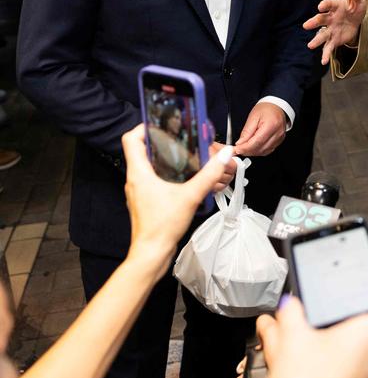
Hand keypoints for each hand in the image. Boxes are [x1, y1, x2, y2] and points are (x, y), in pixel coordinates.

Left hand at [122, 125, 231, 272]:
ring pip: (150, 166)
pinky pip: (155, 180)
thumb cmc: (161, 227)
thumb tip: (224, 155)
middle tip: (182, 138)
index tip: (162, 122)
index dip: (144, 126)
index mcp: (139, 173)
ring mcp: (140, 191)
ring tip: (188, 157)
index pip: (132, 139)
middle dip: (164, 142)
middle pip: (144, 150)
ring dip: (168, 159)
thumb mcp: (190, 196)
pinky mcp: (146, 201)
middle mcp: (136, 180)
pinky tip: (187, 180)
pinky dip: (169, 175)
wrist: (151, 254)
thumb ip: (209, 174)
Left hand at [233, 102, 286, 157]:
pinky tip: (253, 147)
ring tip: (244, 148)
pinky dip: (259, 151)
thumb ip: (246, 131)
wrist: (277, 106)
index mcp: (271, 125)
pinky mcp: (279, 141)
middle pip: (260, 148)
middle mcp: (277, 133)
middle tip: (237, 150)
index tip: (236, 149)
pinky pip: (268, 150)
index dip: (245, 148)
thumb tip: (240, 143)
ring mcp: (279, 138)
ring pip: (264, 151)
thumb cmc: (266, 109)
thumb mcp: (253, 117)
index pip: (256, 142)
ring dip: (252, 152)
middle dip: (247, 151)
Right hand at [303, 0, 366, 64]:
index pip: (328, 4)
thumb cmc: (355, 8)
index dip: (324, 5)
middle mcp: (329, 18)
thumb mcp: (358, 0)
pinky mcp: (333, 40)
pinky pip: (328, 47)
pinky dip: (325, 54)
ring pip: (322, 35)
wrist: (356, 21)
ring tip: (310, 45)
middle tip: (306, 25)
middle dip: (314, 22)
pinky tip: (323, 61)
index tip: (320, 6)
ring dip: (316, 40)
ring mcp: (330, 29)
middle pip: (320, 20)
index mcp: (335, 6)